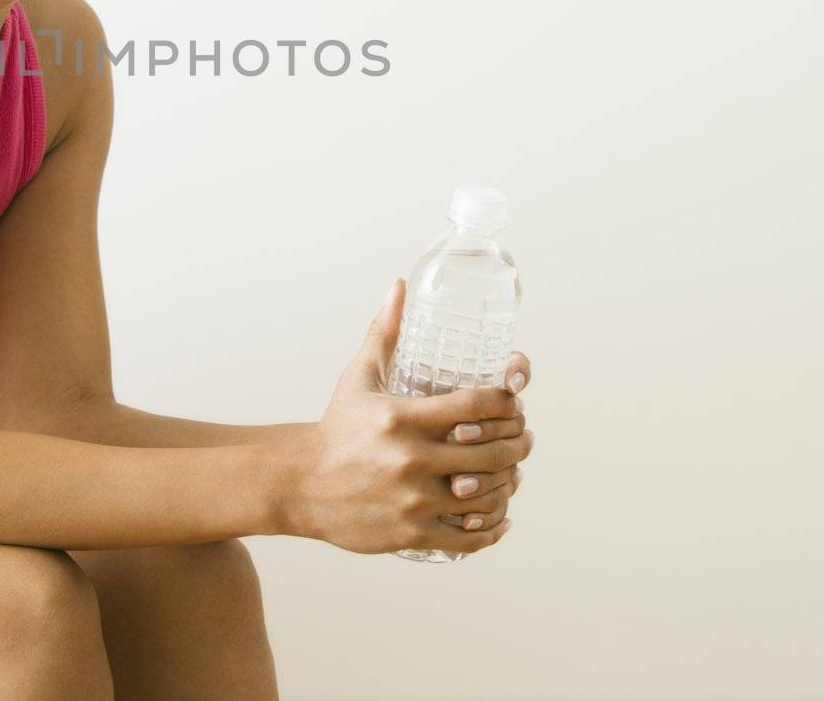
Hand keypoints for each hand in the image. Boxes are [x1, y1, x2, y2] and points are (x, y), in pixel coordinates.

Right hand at [292, 278, 533, 554]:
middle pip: (491, 452)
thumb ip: (384, 332)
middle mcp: (409, 459)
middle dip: (518, 444)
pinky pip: (467, 537)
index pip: (476, 406)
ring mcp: (411, 499)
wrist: (299, 483)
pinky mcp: (409, 533)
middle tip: (524, 438)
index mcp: (401, 417)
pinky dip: (491, 529)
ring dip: (509, 484)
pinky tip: (499, 517)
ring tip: (514, 473)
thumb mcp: (359, 376)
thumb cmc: (336, 426)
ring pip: (485, 495)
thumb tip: (399, 285)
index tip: (514, 402)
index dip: (507, 403)